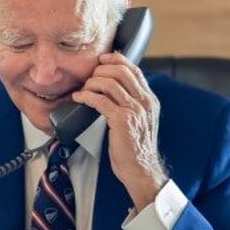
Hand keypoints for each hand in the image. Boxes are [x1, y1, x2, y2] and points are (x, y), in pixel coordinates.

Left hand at [71, 52, 168, 209]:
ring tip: (83, 90)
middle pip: (121, 71)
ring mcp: (135, 110)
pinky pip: (100, 100)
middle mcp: (145, 102)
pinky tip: (79, 99)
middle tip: (89, 78)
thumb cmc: (135, 148)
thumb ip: (131, 104)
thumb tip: (113, 90)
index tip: (101, 60)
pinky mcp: (122, 120)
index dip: (116, 59)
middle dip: (100, 70)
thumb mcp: (139, 120)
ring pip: (109, 83)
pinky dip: (86, 96)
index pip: (134, 69)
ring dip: (91, 83)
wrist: (140, 169)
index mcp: (150, 99)